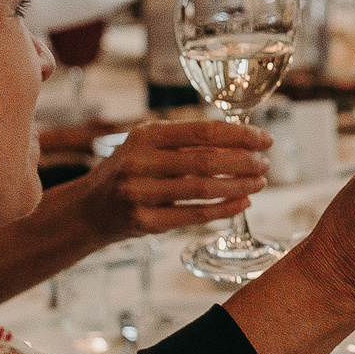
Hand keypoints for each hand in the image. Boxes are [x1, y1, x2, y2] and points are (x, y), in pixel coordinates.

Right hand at [71, 119, 270, 238]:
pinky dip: (224, 209)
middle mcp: (140, 162)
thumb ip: (186, 141)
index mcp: (146, 135)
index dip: (240, 135)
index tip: (265, 139)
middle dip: (244, 162)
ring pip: (203, 189)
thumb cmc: (130, 170)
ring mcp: (140, 193)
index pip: (203, 131)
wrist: (88, 208)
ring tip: (260, 182)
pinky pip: (195, 215)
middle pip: (207, 160)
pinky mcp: (145, 222)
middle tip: (266, 164)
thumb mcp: (148, 146)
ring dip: (239, 186)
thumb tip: (241, 141)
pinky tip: (243, 203)